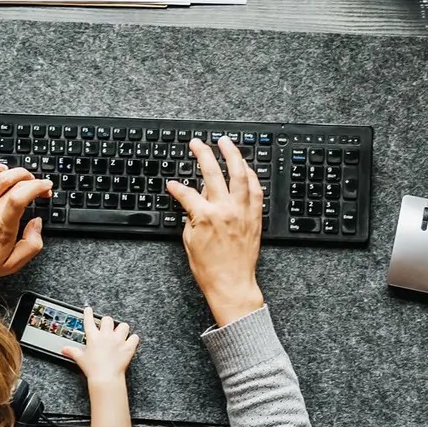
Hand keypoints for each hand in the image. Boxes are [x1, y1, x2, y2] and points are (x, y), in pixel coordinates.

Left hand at [0, 162, 51, 291]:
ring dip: (16, 172)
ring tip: (25, 177)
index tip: (46, 188)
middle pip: (13, 185)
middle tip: (39, 187)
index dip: (37, 187)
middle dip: (33, 181)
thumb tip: (37, 223)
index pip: (20, 197)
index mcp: (2, 228)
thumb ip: (31, 245)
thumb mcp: (12, 264)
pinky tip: (0, 169)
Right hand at [62, 308, 138, 383]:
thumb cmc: (93, 369)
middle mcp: (106, 336)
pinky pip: (134, 337)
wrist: (105, 377)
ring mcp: (118, 340)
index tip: (88, 309)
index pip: (89, 321)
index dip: (88, 313)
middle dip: (107, 322)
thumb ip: (72, 352)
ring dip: (122, 329)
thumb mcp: (80, 359)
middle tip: (107, 327)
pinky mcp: (128, 347)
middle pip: (108, 320)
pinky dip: (133, 339)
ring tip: (120, 333)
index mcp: (94, 337)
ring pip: (124, 326)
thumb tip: (64, 350)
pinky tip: (130, 341)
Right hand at [165, 137, 265, 325]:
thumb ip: (191, 217)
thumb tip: (192, 203)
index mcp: (205, 216)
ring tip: (225, 142)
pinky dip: (250, 175)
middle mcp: (225, 209)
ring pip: (239, 173)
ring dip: (231, 154)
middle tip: (197, 143)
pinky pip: (255, 188)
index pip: (186, 193)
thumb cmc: (210, 269)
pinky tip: (245, 166)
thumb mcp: (190, 242)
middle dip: (202, 154)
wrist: (232, 283)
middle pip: (212, 172)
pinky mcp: (255, 216)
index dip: (176, 188)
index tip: (172, 184)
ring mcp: (242, 210)